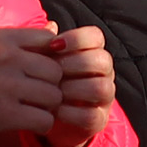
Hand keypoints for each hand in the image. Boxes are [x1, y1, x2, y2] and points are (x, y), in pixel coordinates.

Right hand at [0, 27, 63, 135]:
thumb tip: (46, 47)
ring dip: (47, 107)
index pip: (49, 40)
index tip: (41, 70)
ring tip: (31, 110)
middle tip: (37, 96)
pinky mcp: (5, 114)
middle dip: (51, 85)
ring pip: (54, 96)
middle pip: (56, 71)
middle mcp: (9, 57)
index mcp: (2, 37)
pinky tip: (25, 123)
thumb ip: (9, 45)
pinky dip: (39, 124)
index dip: (51, 57)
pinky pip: (44, 120)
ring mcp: (9, 86)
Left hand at [40, 26, 115, 146]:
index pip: (96, 37)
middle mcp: (103, 73)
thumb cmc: (45, 80)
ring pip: (101, 87)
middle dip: (74, 64)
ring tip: (52, 91)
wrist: (46, 116)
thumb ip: (46, 44)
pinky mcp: (99, 120)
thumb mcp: (42, 60)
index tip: (53, 45)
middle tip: (50, 70)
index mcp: (92, 52)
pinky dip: (70, 113)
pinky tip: (53, 110)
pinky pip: (92, 116)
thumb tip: (50, 26)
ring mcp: (104, 98)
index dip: (77, 38)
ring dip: (73, 89)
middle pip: (102, 60)